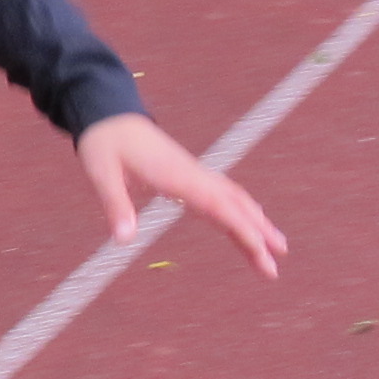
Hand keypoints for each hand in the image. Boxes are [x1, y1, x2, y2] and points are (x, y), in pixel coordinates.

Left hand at [76, 113, 284, 276]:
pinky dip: (240, 211)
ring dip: (256, 223)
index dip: (242, 228)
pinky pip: (222, 195)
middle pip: (236, 205)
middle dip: (259, 233)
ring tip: (276, 248)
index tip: (262, 250)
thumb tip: (124, 240)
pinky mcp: (188, 175)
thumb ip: (115, 205)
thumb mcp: (101, 174)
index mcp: (176, 175)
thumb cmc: (104, 144)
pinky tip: (248, 224)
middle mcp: (192, 174)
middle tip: (277, 263)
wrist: (108, 115)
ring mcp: (193, 174)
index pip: (218, 205)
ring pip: (234, 200)